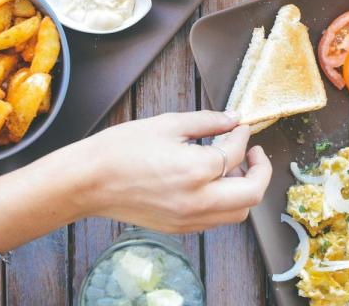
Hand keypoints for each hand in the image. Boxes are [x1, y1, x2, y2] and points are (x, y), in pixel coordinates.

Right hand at [75, 111, 272, 233]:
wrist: (88, 181)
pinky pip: (216, 220)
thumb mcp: (167, 124)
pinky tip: (212, 183)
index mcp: (196, 170)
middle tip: (254, 152)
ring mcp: (189, 219)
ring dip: (244, 190)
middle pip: (252, 193)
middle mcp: (198, 201)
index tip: (239, 126)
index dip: (242, 135)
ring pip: (238, 213)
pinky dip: (225, 203)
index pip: (235, 153)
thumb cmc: (120, 149)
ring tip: (233, 168)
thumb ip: (207, 122)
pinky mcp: (179, 228)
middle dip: (261, 170)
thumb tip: (233, 119)